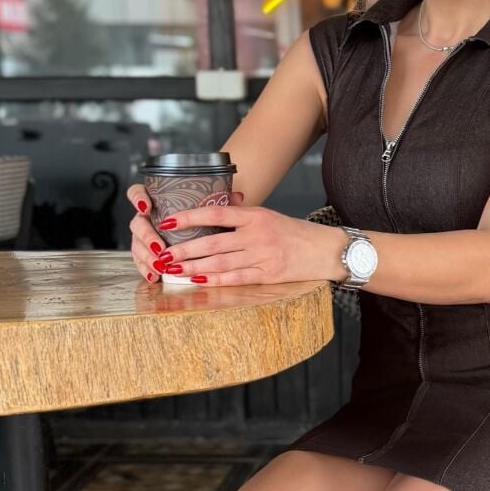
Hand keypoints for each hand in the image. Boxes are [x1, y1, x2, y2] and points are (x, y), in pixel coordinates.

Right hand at [126, 182, 245, 282]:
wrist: (193, 234)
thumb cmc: (200, 218)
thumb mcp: (208, 210)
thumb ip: (218, 202)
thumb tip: (238, 197)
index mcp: (155, 202)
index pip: (137, 193)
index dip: (138, 198)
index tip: (147, 206)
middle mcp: (146, 218)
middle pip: (137, 224)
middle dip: (146, 237)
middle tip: (159, 248)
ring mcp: (143, 237)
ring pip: (137, 245)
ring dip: (146, 257)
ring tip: (159, 266)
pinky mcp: (145, 254)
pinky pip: (140, 262)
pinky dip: (146, 270)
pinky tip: (153, 277)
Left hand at [152, 200, 343, 285]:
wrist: (326, 250)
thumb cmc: (295, 233)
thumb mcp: (269, 216)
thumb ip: (242, 215)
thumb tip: (213, 211)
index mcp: (256, 215)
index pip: (217, 212)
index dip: (190, 217)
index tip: (169, 221)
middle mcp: (258, 234)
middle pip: (213, 241)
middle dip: (185, 249)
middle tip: (163, 255)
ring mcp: (264, 256)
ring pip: (221, 262)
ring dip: (194, 266)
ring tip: (173, 270)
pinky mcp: (269, 276)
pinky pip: (237, 278)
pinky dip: (216, 280)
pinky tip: (198, 280)